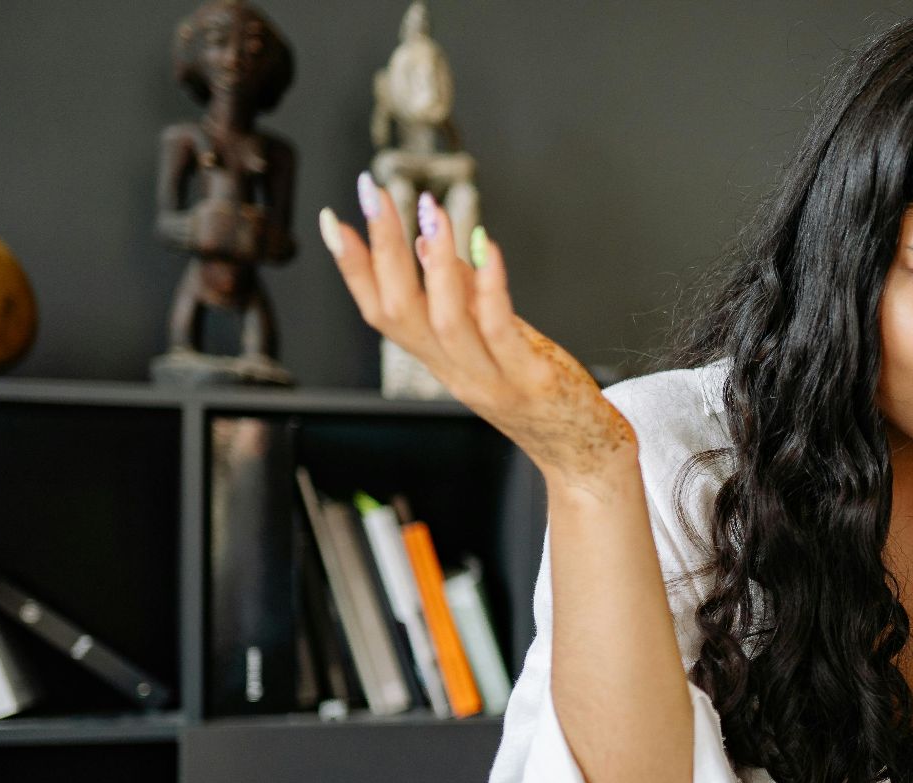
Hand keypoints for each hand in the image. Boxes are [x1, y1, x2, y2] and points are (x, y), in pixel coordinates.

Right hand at [317, 179, 637, 491]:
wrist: (581, 454)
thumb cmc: (537, 393)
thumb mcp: (490, 339)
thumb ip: (461, 294)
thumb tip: (426, 242)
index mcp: (438, 360)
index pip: (380, 312)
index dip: (353, 269)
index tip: (331, 221)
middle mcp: (454, 371)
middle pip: (400, 310)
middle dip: (382, 250)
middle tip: (372, 197)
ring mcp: (489, 378)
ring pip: (444, 320)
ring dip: (434, 263)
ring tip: (429, 212)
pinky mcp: (529, 380)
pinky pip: (501, 331)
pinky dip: (491, 288)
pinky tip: (489, 248)